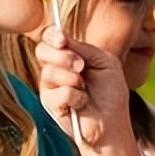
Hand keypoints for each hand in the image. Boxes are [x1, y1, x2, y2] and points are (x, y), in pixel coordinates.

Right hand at [35, 26, 131, 146]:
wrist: (112, 120)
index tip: (62, 40)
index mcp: (68, 54)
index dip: (51, 35)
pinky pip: (59, 93)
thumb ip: (83, 48)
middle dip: (62, 56)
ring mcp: (50, 85)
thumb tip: (62, 38)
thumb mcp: (104, 61)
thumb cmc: (110, 91)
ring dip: (74, 80)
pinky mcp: (50, 104)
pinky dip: (75, 97)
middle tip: (81, 66)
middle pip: (42, 50)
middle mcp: (55, 67)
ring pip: (49, 73)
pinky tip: (82, 103)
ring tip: (85, 89)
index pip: (49, 37)